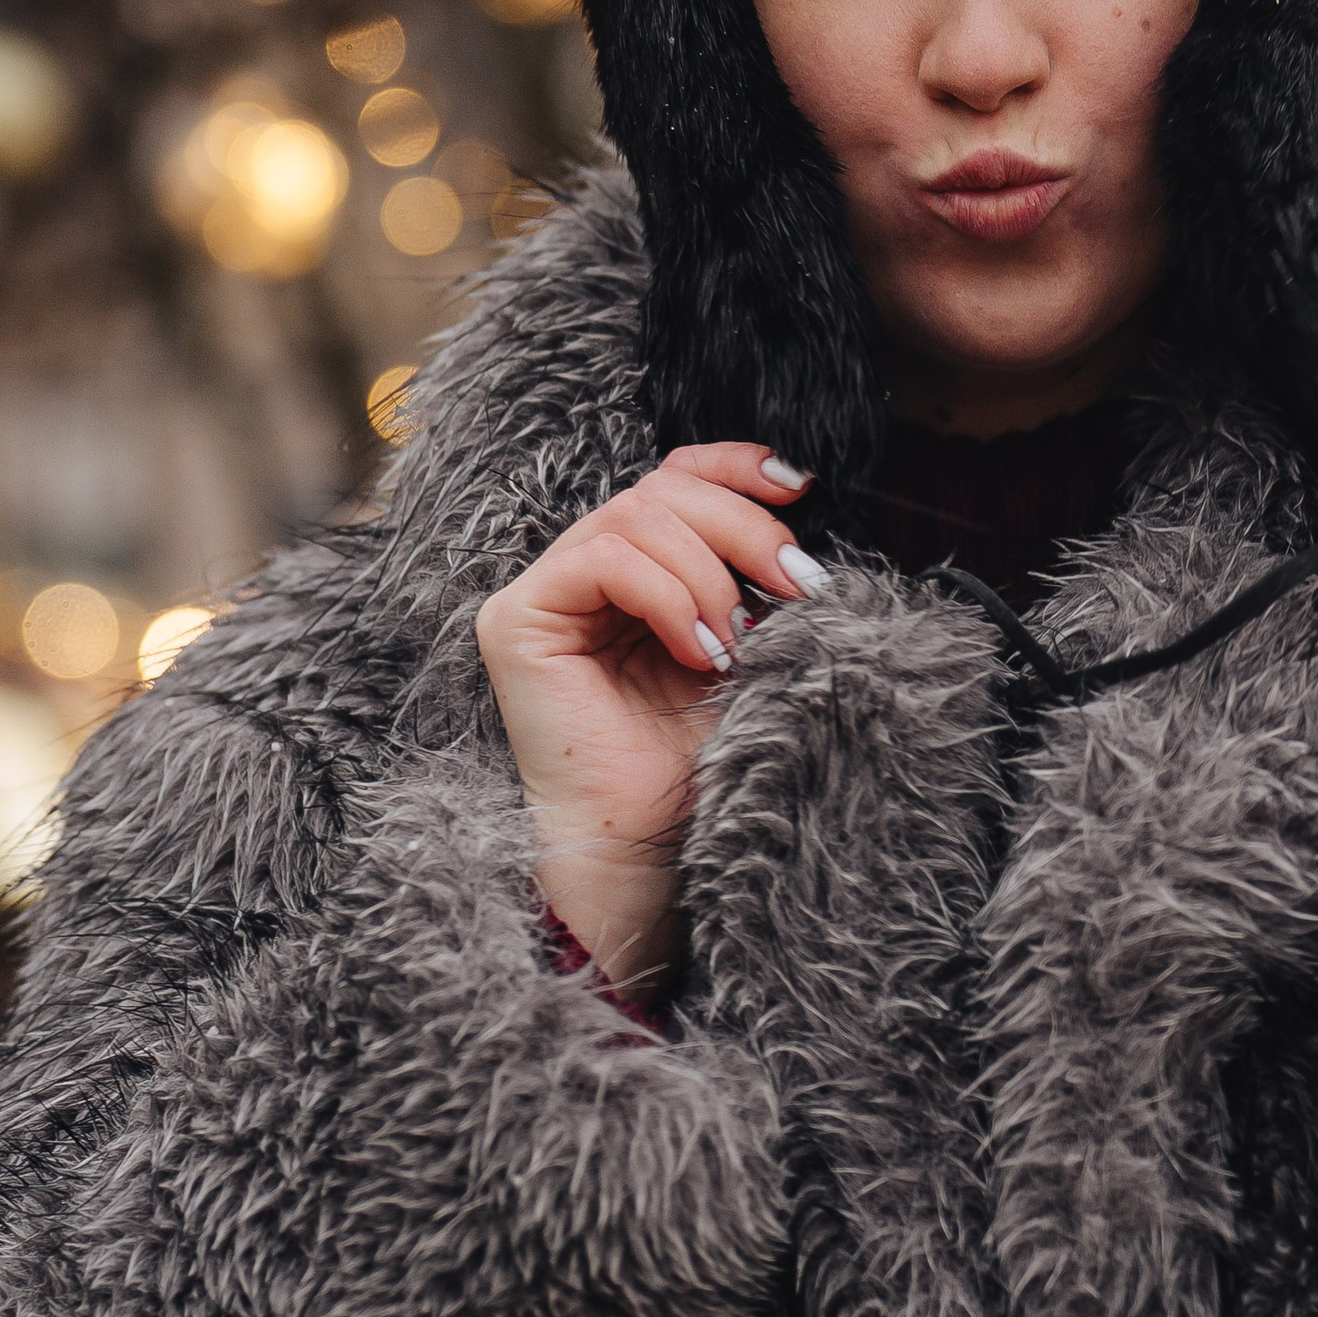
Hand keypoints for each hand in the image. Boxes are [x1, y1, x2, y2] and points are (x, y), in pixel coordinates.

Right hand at [476, 445, 825, 998]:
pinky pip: (599, 556)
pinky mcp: (517, 618)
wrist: (648, 850)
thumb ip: (753, 579)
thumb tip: (797, 511)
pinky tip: (695, 649)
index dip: (734, 466)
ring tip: (735, 644)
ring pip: (635, 514)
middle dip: (742, 527)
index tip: (800, 487)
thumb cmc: (693, 764)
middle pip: (662, 490)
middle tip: (796, 585)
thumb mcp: (743, 648)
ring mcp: (545, 592)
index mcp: (639, 573)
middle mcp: (584, 573)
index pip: (674, 479)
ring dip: (708, 573)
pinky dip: (664, 593)